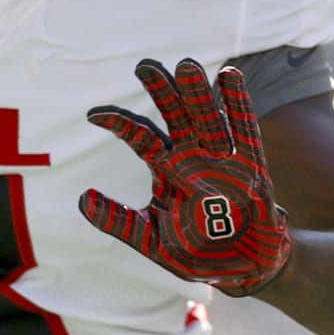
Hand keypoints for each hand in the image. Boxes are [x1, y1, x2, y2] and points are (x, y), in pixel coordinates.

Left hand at [80, 57, 291, 296]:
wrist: (243, 268)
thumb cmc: (197, 253)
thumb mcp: (153, 241)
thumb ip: (121, 222)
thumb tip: (82, 200)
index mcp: (168, 170)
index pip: (141, 137)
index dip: (120, 124)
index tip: (93, 115)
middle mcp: (193, 157)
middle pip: (175, 116)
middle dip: (162, 92)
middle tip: (144, 66)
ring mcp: (222, 159)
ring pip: (207, 119)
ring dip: (198, 94)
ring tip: (186, 66)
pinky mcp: (251, 167)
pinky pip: (244, 131)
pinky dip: (238, 104)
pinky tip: (230, 77)